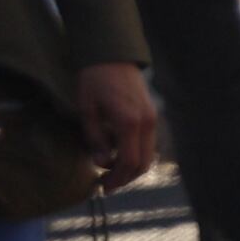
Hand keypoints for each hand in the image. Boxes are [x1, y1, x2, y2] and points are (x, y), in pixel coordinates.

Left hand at [77, 61, 158, 190]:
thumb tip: (101, 162)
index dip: (116, 178)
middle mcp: (147, 123)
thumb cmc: (94, 79)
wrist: (112, 54)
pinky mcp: (152, 115)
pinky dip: (136, 155)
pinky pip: (148, 144)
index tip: (103, 186)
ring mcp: (152, 119)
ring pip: (148, 156)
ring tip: (111, 172)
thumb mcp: (87, 109)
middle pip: (142, 164)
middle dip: (125, 178)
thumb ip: (95, 137)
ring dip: (131, 168)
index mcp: (129, 122)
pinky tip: (119, 156)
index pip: (128, 162)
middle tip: (106, 183)